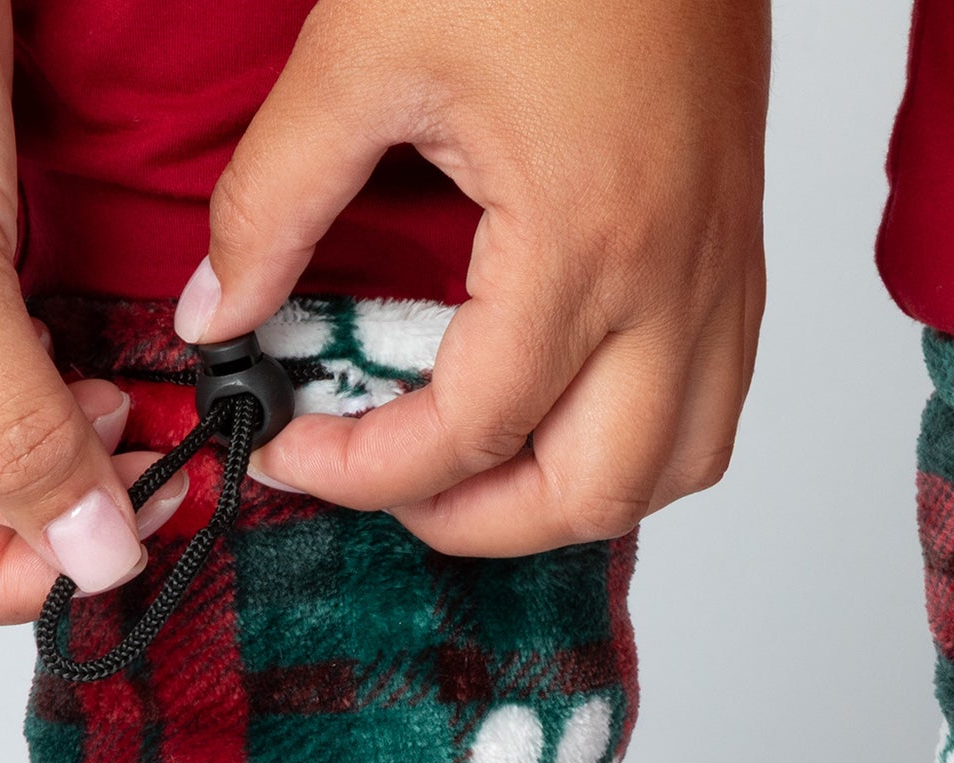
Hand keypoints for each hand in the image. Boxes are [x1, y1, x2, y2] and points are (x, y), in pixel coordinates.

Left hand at [180, 0, 769, 556]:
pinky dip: (639, 445)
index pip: (474, 429)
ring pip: (672, 471)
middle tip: (391, 486)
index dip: (368, 471)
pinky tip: (566, 412)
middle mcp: (671, 283)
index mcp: (581, 240)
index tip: (293, 454)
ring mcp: (719, 276)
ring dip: (573, 499)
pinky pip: (712, 408)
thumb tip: (216, 313)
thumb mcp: (365, 50)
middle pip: (591, 494)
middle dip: (477, 520)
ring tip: (481, 468)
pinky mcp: (737, 254)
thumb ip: (273, 199)